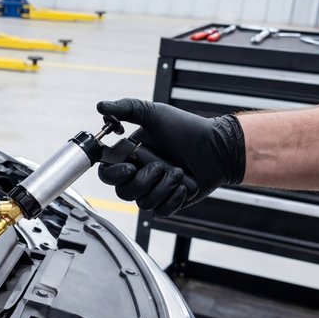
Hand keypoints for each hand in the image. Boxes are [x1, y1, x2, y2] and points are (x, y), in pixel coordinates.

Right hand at [96, 99, 246, 215]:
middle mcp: (139, 175)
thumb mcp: (154, 114)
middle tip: (161, 166)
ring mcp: (154, 190)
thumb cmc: (187, 129)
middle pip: (124, 193)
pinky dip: (173, 198)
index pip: (107, 174)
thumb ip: (126, 109)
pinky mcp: (169, 202)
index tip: (129, 168)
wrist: (217, 147)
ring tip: (178, 172)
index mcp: (130, 157)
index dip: (114, 175)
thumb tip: (101, 106)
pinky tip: (183, 185)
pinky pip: (161, 211)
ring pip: (143, 203)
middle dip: (145, 180)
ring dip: (163, 187)